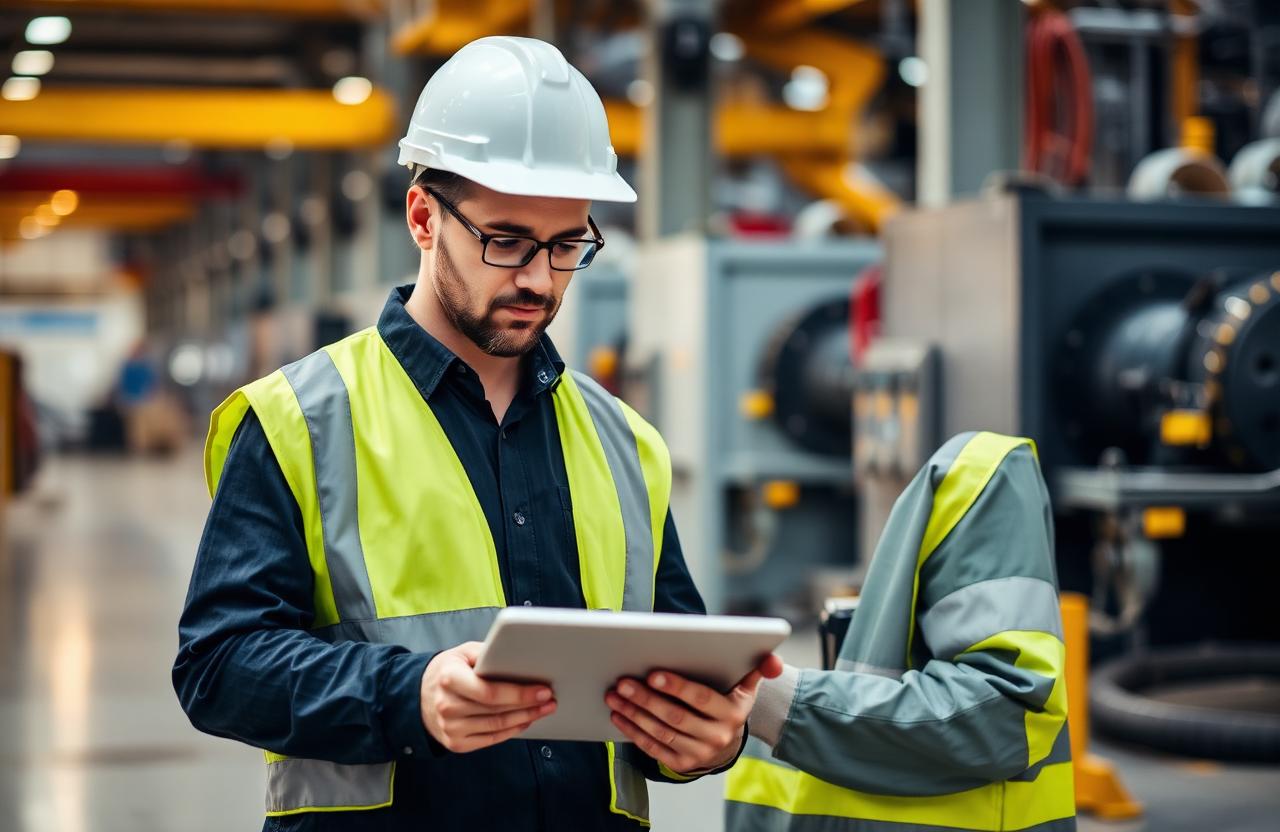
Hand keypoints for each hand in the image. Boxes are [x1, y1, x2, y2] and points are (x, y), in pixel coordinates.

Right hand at [420, 641, 556, 752]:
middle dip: (529, 705)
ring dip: (525, 719)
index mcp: (449, 679)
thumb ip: (488, 654)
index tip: (543, 689)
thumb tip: (520, 658)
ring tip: (544, 710)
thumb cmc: (447, 670)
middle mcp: (447, 706)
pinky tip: (525, 721)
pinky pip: (490, 739)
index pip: (490, 692)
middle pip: (497, 711)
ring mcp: (450, 729)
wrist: (417, 696)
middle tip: (550, 699)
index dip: (520, 693)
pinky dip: (512, 731)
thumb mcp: (462, 653)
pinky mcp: (455, 744)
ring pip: (497, 727)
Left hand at [605, 654, 783, 773]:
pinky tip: (619, 715)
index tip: (653, 674)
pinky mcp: (682, 765)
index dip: (677, 687)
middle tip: (623, 682)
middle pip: (675, 717)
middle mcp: (717, 737)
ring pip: (661, 733)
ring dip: (634, 714)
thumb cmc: (728, 702)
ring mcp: (699, 754)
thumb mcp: (746, 686)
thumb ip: (759, 667)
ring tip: (615, 695)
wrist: (727, 742)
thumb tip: (773, 660)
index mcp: (732, 713)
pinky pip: (654, 748)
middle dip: (646, 699)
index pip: (701, 698)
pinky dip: (634, 731)